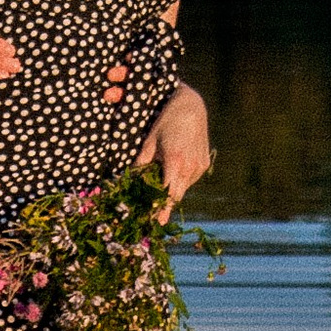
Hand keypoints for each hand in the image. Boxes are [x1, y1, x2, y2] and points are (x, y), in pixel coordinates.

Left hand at [137, 83, 212, 213]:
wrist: (191, 108)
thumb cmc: (165, 122)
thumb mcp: (149, 142)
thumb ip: (140, 164)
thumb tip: (126, 181)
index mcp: (174, 162)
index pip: (167, 194)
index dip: (160, 209)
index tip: (155, 222)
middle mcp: (190, 167)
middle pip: (176, 196)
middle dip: (165, 205)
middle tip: (154, 215)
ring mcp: (199, 166)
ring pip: (184, 188)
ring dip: (173, 191)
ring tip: (160, 191)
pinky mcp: (204, 164)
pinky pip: (190, 180)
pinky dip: (181, 181)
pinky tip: (173, 172)